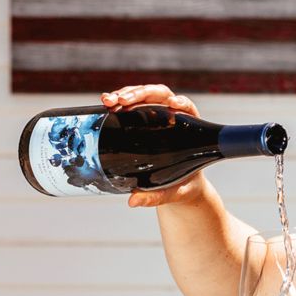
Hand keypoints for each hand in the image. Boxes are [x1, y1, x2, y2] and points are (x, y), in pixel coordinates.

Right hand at [101, 84, 205, 207]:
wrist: (178, 186)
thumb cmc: (183, 186)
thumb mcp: (174, 192)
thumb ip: (157, 196)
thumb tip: (133, 201)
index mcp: (190, 128)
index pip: (187, 108)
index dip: (181, 103)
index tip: (172, 105)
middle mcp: (173, 116)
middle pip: (159, 96)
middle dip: (140, 94)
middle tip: (123, 102)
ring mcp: (156, 114)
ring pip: (142, 96)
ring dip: (125, 94)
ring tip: (109, 101)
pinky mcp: (141, 118)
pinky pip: (130, 104)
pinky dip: (118, 101)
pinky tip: (105, 103)